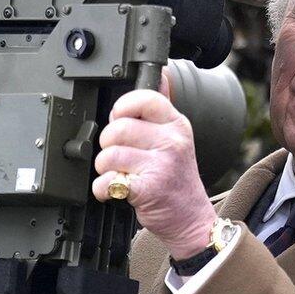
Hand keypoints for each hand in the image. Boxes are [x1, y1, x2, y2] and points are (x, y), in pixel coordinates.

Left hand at [91, 84, 218, 259]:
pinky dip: (103, 189)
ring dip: (104, 167)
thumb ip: (163, 108)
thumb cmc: (177, 177)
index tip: (120, 120)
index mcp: (176, 124)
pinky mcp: (148, 190)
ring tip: (117, 173)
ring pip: (109, 154)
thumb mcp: (177, 137)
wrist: (191, 218)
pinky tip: (114, 189)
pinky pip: (108, 181)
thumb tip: (161, 74)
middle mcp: (171, 142)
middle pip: (118, 128)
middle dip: (108, 143)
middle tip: (117, 155)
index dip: (122, 108)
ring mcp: (161, 166)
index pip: (143, 98)